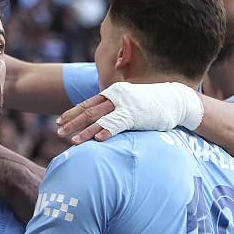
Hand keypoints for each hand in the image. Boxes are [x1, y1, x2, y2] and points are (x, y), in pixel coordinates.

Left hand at [57, 83, 203, 143]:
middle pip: (88, 111)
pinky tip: (97, 140)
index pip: (87, 103)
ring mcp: (125, 105)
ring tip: (72, 141)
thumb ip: (114, 106)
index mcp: (112, 92)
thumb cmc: (151, 103)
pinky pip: (117, 125)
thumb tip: (101, 117)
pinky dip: (106, 131)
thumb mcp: (129, 100)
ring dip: (85, 131)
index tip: (59, 121)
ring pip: (99, 119)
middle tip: (57, 132)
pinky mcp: (135, 115)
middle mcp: (116, 96)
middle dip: (71, 122)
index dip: (72, 113)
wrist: (176, 99)